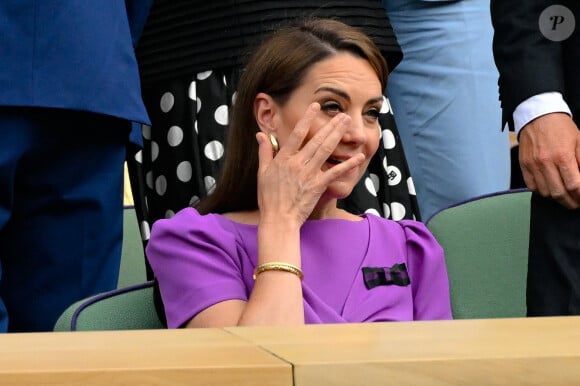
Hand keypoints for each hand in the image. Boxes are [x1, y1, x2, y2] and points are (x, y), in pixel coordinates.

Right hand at [255, 103, 364, 224]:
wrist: (279, 219)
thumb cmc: (269, 198)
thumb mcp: (262, 172)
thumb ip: (264, 152)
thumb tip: (260, 135)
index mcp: (283, 159)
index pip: (296, 134)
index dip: (307, 119)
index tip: (315, 106)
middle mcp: (297, 163)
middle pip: (316, 139)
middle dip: (330, 125)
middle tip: (343, 114)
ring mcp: (309, 174)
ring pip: (326, 150)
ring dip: (338, 135)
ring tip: (347, 124)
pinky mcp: (318, 185)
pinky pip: (335, 172)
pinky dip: (348, 164)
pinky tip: (358, 156)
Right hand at [518, 112, 579, 207]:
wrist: (538, 116)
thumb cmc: (561, 128)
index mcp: (562, 156)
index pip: (574, 185)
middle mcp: (546, 162)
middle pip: (559, 193)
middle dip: (571, 202)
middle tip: (577, 203)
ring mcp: (532, 165)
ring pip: (545, 192)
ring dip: (557, 198)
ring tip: (565, 196)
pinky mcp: (524, 165)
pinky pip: (532, 187)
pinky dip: (542, 191)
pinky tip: (550, 188)